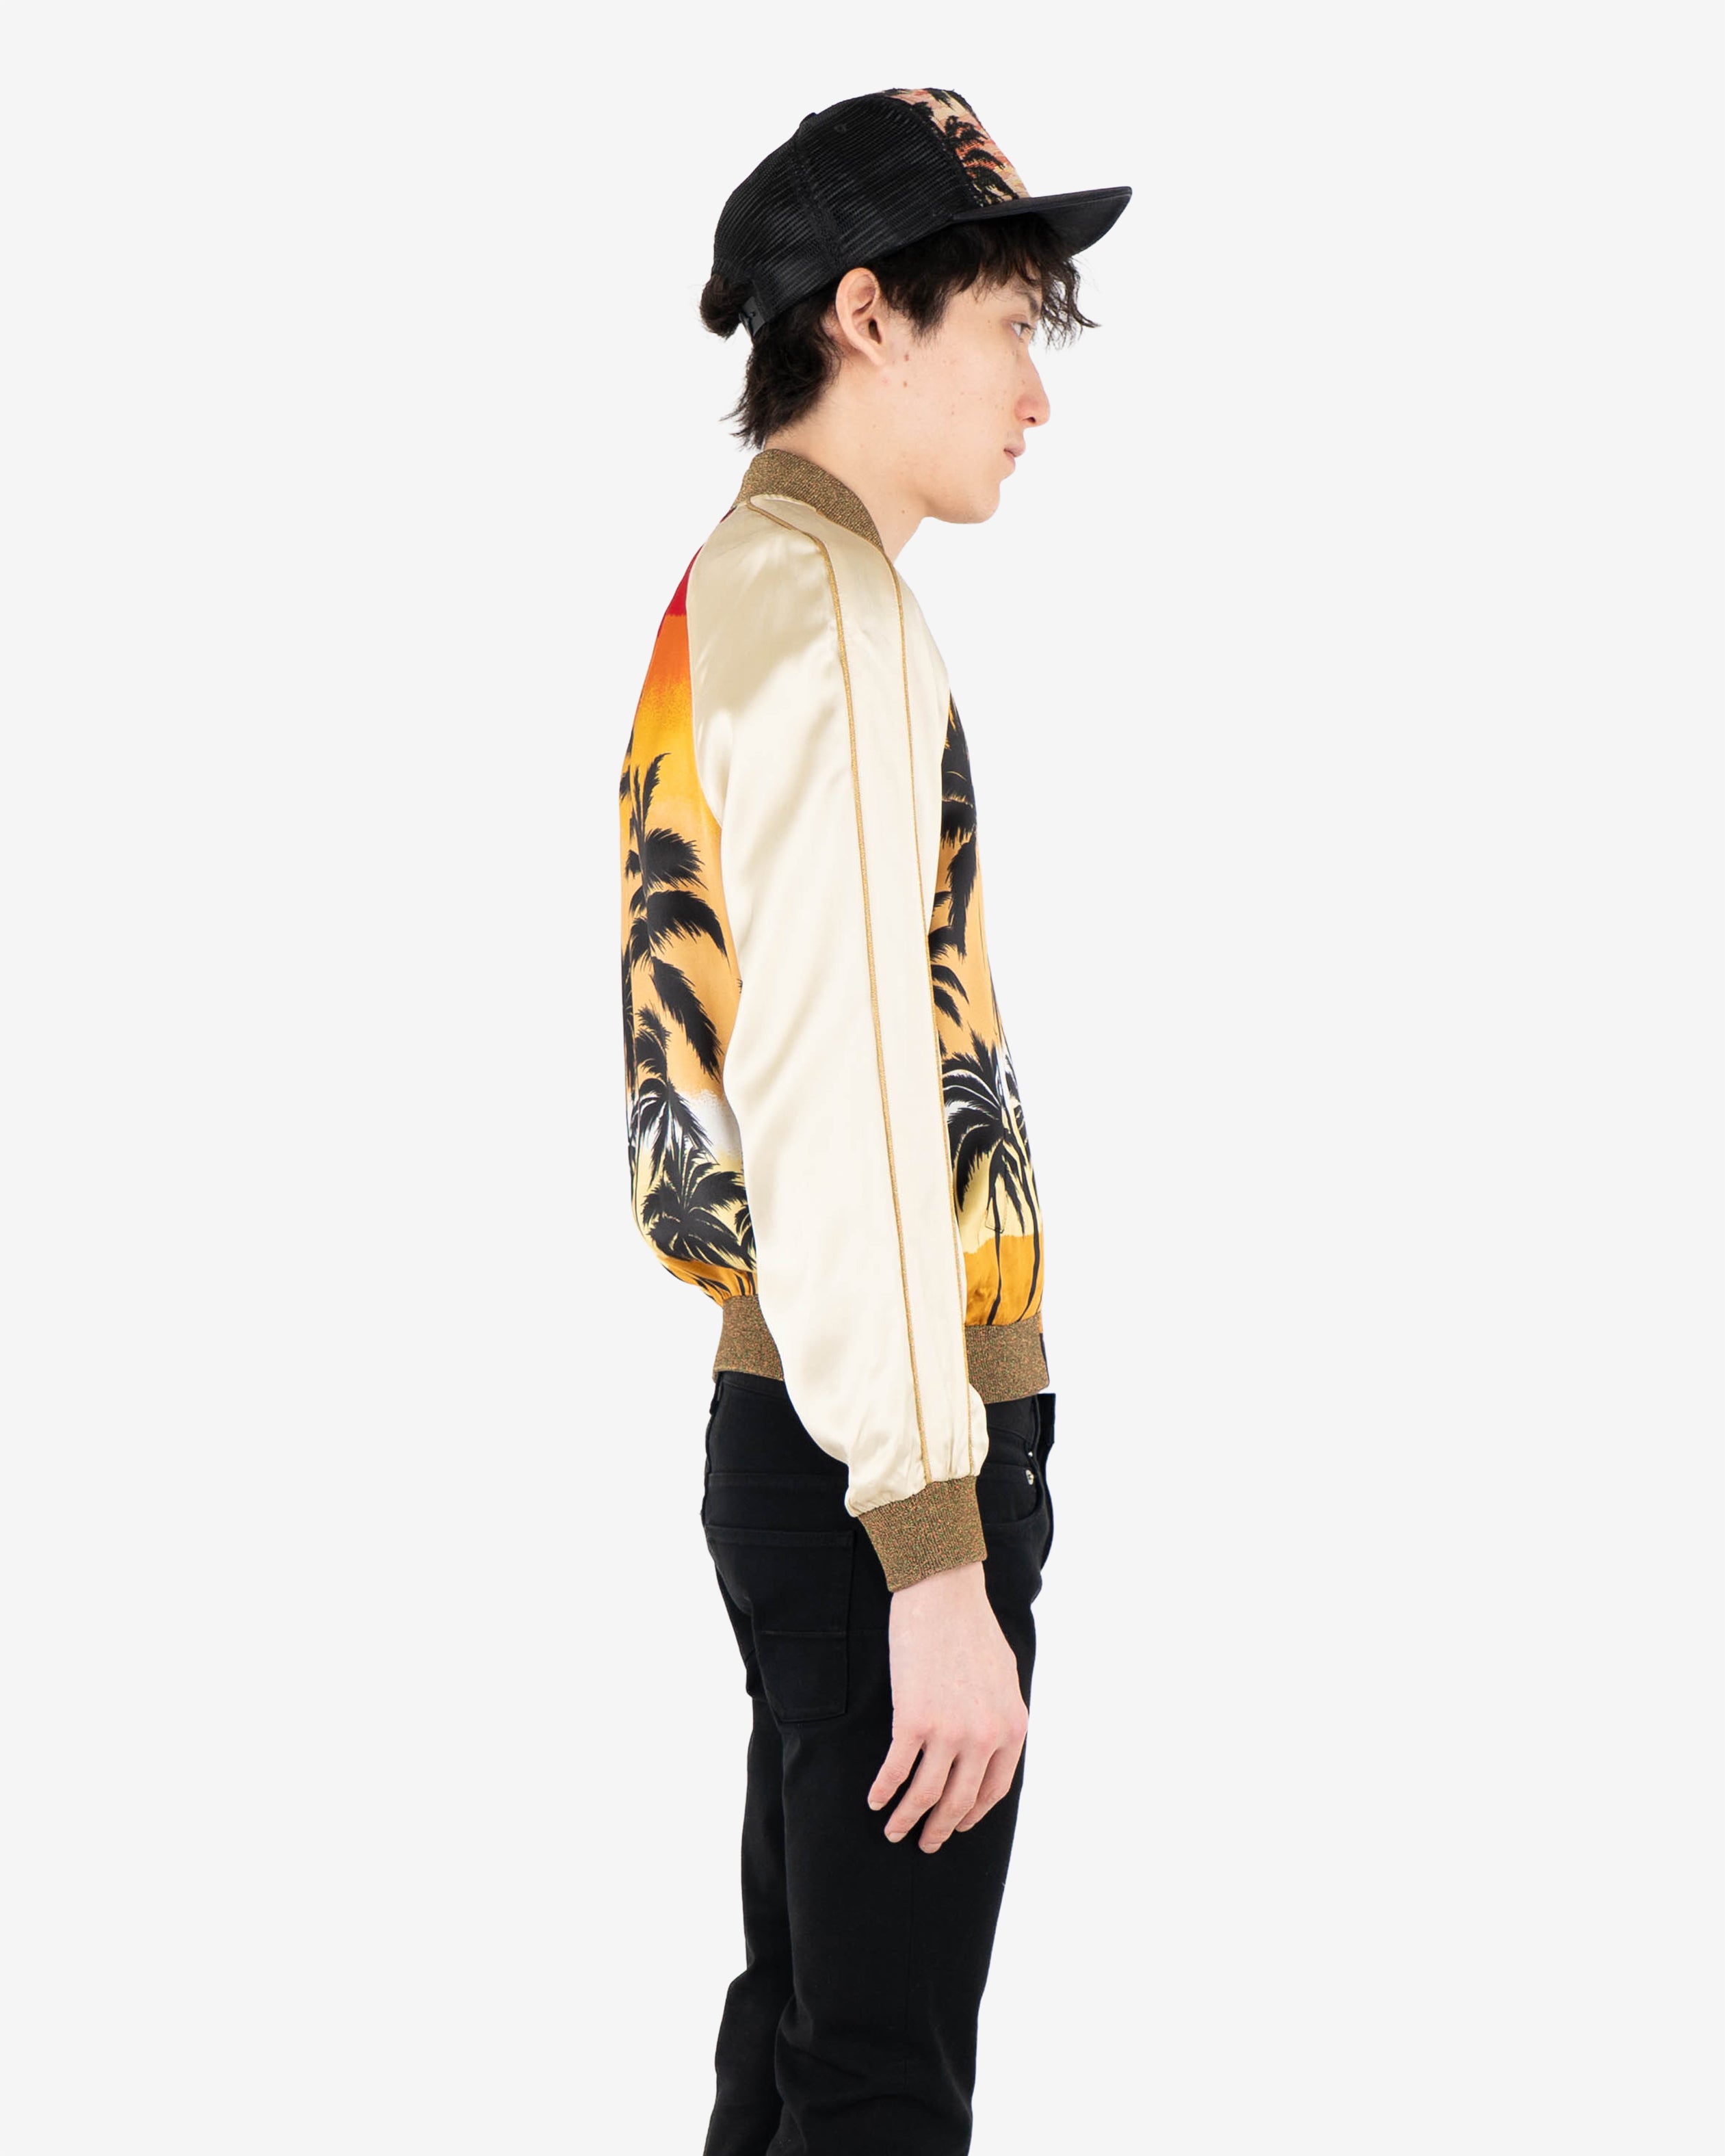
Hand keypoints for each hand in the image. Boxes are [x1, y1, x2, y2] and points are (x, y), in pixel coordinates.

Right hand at [866, 1560, 1027, 1852]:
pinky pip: (896, 1769)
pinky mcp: (913, 1720)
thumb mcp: (1005, 1678)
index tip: (957, 1826)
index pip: (993, 1791)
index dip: (973, 1815)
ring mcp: (949, 1731)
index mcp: (1011, 1728)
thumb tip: (988, 1746)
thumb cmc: (972, 1628)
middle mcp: (984, 1737)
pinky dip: (884, 1790)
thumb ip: (1000, 1716)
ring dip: (907, 1819)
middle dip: (939, 1829)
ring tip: (893, 1831)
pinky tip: (875, 1799)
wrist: (944, 1594)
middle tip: (925, 1843)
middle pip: (959, 1801)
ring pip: (926, 1794)